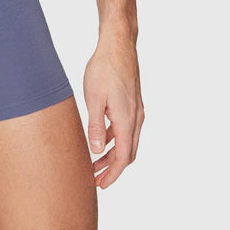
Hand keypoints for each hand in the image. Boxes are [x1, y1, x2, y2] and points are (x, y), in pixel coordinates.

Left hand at [83, 34, 143, 187]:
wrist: (118, 44)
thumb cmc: (104, 68)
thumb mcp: (93, 98)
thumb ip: (95, 126)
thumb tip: (96, 152)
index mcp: (127, 120)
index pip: (123, 158)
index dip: (112, 174)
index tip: (100, 185)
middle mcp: (136, 118)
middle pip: (127, 153)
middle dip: (113, 169)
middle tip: (96, 180)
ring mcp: (136, 110)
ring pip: (127, 141)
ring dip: (113, 154)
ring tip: (95, 163)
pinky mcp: (132, 102)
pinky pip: (125, 128)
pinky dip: (115, 139)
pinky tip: (101, 139)